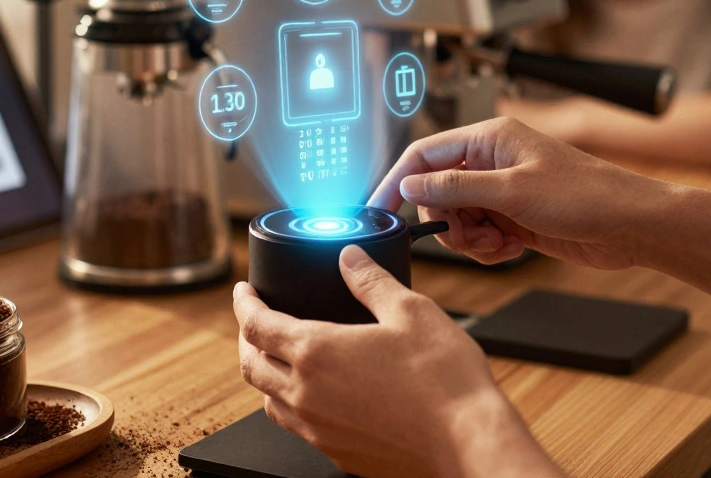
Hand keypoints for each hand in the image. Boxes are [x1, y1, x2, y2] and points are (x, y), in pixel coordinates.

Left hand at [233, 245, 556, 477]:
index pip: (257, 324)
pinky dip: (292, 404)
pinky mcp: (337, 453)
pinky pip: (297, 426)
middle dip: (246, 338)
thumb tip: (350, 257)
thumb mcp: (410, 311)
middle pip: (250, 364)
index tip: (243, 291)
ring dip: (265, 374)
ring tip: (279, 357)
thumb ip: (372, 280)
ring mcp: (318, 429)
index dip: (244, 303)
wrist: (467, 441)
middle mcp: (306, 394)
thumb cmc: (443, 379)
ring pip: (269, 400)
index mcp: (316, 352)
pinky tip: (316, 394)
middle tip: (255, 320)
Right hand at [369, 117, 665, 269]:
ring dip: (469, 239)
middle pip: (437, 192)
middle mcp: (493, 162)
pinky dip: (487, 248)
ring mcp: (504, 191)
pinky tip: (511, 250)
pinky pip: (479, 235)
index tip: (378, 210)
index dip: (397, 181)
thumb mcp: (512, 192)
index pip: (424, 154)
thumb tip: (411, 182)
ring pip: (457, 218)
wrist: (631, 225)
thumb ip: (455, 187)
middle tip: (467, 236)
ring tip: (497, 244)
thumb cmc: (586, 195)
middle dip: (446, 221)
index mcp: (489, 139)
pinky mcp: (515, 217)